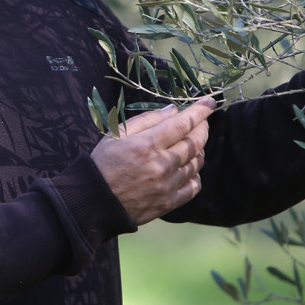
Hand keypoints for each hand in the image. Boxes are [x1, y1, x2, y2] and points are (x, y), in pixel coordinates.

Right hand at [90, 97, 215, 225]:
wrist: (95, 202)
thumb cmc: (103, 163)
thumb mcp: (117, 134)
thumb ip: (146, 120)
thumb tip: (172, 111)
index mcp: (148, 144)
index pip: (183, 123)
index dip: (200, 111)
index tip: (210, 103)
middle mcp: (162, 164)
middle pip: (196, 142)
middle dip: (203, 127)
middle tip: (202, 121)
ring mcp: (168, 185)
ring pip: (196, 163)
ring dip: (199, 149)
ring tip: (191, 143)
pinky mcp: (169, 202)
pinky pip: (193, 186)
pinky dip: (195, 174)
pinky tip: (188, 168)